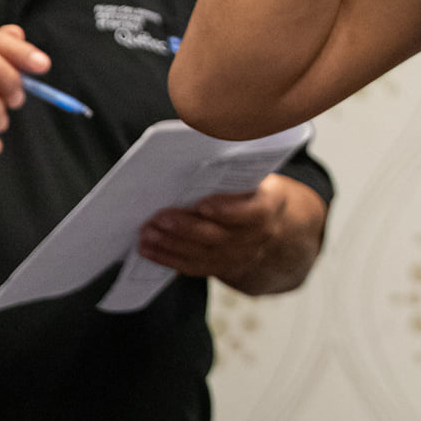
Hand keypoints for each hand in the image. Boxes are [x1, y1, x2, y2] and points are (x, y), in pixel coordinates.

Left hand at [136, 174, 292, 285]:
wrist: (273, 224)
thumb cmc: (253, 189)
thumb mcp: (256, 176)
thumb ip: (233, 172)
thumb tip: (194, 152)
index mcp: (270, 205)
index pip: (255, 212)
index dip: (228, 210)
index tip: (203, 204)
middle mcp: (258, 236)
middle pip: (220, 236)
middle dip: (186, 228)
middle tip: (159, 217)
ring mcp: (241, 256)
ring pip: (203, 254)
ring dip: (171, 245)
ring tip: (147, 233)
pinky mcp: (223, 268)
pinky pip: (194, 266)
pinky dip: (168, 259)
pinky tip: (148, 250)